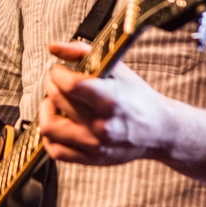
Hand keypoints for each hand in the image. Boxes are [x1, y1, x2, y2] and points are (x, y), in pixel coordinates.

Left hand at [38, 41, 170, 165]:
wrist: (159, 131)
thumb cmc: (138, 98)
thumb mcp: (117, 69)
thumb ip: (83, 53)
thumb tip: (53, 47)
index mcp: (111, 100)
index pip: (70, 84)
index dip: (57, 73)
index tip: (60, 70)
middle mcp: (102, 125)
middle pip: (58, 100)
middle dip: (52, 84)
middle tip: (58, 81)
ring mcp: (95, 145)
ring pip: (50, 127)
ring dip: (46, 110)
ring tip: (55, 103)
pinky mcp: (91, 159)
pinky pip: (55, 150)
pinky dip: (49, 135)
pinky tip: (58, 122)